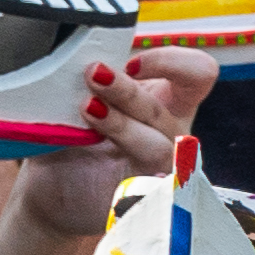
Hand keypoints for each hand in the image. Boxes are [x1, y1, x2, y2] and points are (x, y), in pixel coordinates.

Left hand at [8, 36, 220, 241]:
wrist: (55, 190)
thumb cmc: (75, 138)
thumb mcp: (83, 98)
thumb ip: (86, 76)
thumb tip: (64, 52)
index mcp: (167, 102)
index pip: (198, 74)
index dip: (172, 61)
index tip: (129, 62)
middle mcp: (172, 135)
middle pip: (164, 110)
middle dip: (128, 90)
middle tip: (93, 74)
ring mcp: (163, 170)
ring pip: (158, 146)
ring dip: (121, 124)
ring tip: (87, 109)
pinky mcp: (147, 201)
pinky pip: (148, 189)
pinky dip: (124, 176)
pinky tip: (100, 165)